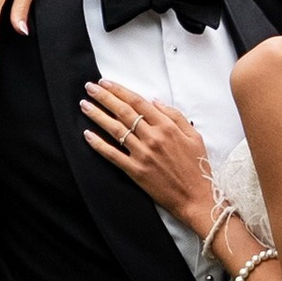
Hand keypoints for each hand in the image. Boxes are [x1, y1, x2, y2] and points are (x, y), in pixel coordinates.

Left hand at [80, 81, 217, 229]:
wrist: (195, 198)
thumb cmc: (197, 167)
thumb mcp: (194, 137)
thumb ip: (175, 116)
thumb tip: (155, 101)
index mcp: (167, 127)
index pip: (138, 102)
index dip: (120, 90)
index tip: (106, 82)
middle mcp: (153, 137)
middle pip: (123, 112)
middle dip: (104, 97)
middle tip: (89, 87)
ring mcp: (142, 154)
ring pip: (115, 129)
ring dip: (97, 115)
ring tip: (84, 105)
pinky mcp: (135, 171)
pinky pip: (113, 155)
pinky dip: (98, 144)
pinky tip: (88, 135)